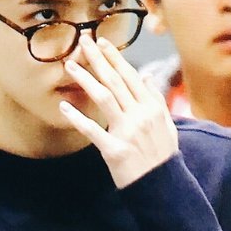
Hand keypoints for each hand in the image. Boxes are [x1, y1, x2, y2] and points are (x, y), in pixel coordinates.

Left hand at [59, 35, 178, 188]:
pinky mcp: (114, 150)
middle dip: (98, 59)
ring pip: (104, 98)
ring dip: (86, 80)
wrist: (164, 188)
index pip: (131, 76)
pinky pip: (93, 131)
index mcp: (152, 108)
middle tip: (83, 42)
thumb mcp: (167, 125)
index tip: (102, 42)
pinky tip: (63, 106)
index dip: (115, 57)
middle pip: (115, 81)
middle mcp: (140, 115)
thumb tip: (146, 76)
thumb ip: (156, 99)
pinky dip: (77, 118)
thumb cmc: (163, 156)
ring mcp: (127, 132)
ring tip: (69, 66)